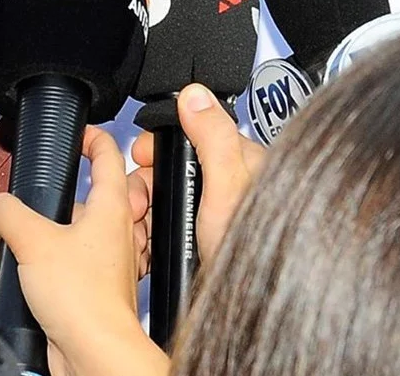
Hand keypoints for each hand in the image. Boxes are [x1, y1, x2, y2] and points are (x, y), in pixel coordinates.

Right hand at [0, 127, 165, 375]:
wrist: (93, 351)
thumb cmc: (84, 300)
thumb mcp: (32, 240)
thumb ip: (8, 211)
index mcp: (113, 207)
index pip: (110, 154)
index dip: (92, 135)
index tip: (77, 131)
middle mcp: (117, 231)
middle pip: (101, 190)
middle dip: (75, 184)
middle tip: (52, 182)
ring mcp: (109, 259)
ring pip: (88, 226)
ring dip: (64, 223)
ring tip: (37, 227)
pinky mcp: (96, 286)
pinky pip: (80, 257)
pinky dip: (61, 253)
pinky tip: (37, 263)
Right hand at [131, 84, 267, 263]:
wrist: (253, 304)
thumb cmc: (258, 249)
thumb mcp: (229, 186)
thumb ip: (213, 136)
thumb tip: (195, 95)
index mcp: (245, 163)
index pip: (193, 134)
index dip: (163, 144)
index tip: (141, 156)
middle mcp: (232, 187)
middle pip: (176, 168)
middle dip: (149, 184)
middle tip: (140, 202)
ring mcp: (217, 216)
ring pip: (169, 200)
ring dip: (147, 211)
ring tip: (141, 227)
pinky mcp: (205, 242)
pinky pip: (170, 227)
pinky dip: (155, 233)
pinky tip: (151, 243)